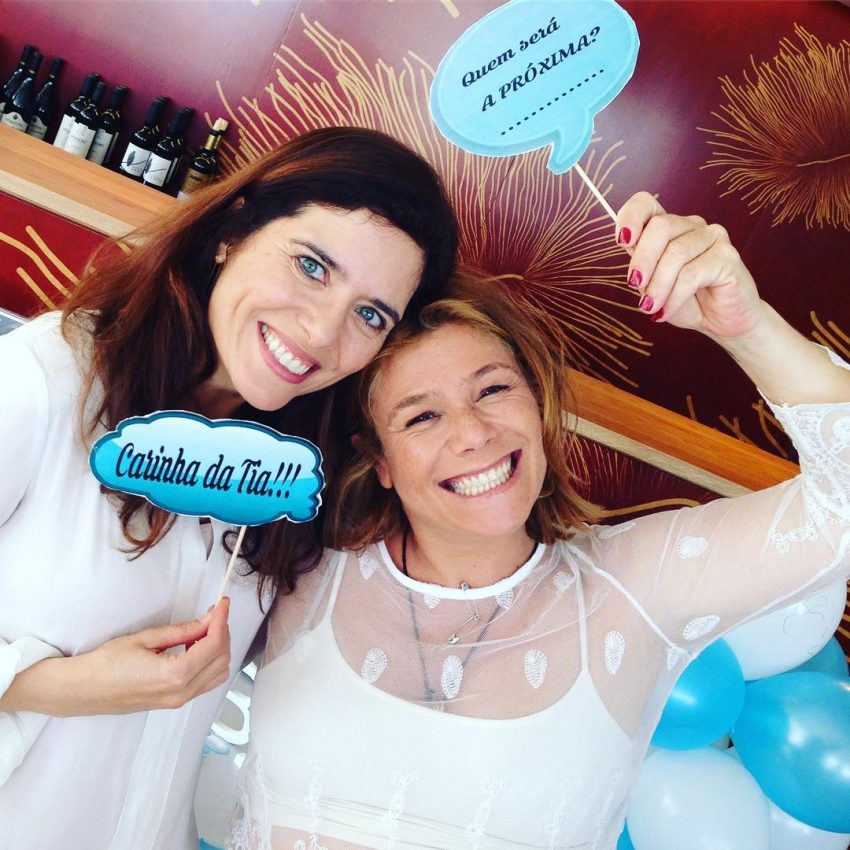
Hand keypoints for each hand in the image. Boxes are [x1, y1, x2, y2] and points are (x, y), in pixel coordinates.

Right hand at [2, 598, 230, 715]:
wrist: (83, 690)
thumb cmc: (106, 664)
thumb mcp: (146, 639)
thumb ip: (182, 631)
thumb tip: (208, 619)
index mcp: (175, 675)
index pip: (214, 644)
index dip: (222, 620)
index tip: (222, 604)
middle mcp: (181, 692)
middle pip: (221, 659)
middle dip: (222, 633)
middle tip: (213, 614)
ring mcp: (178, 701)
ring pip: (217, 673)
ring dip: (218, 649)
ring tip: (202, 630)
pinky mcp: (174, 703)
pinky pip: (205, 683)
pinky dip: (209, 663)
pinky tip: (194, 647)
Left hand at [616, 192, 766, 339]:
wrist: (719, 324)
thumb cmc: (685, 302)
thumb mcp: (652, 284)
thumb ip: (640, 262)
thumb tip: (626, 241)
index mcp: (670, 228)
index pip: (647, 204)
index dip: (631, 216)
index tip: (622, 241)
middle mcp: (692, 226)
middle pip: (660, 227)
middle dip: (642, 260)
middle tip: (636, 287)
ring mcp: (713, 237)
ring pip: (676, 253)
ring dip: (658, 286)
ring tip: (650, 307)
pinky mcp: (727, 256)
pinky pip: (691, 274)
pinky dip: (674, 297)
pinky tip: (667, 310)